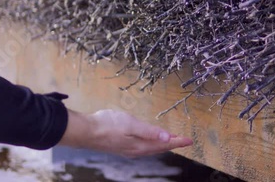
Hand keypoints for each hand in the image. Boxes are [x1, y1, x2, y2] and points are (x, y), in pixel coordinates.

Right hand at [58, 109, 192, 157]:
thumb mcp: (131, 125)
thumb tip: (167, 137)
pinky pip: (143, 146)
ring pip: (151, 148)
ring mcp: (128, 148)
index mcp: (140, 146)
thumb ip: (150, 131)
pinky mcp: (122, 145)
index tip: (189, 140)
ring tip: (170, 139)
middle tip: (183, 140)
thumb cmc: (107, 125)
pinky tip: (149, 139)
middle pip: (159, 148)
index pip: (164, 144)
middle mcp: (136, 150)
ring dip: (162, 144)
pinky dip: (151, 142)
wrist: (86, 131)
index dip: (177, 141)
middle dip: (172, 143)